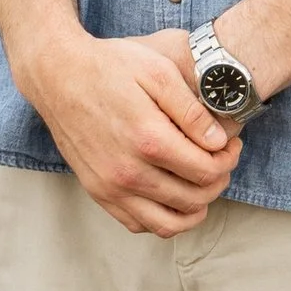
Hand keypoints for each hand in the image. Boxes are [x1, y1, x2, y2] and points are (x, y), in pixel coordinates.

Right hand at [19, 28, 241, 234]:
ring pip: (169, 224)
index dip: (229, 159)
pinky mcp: (98, 193)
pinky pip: (139, 225)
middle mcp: (128, 172)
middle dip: (219, 180)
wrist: (58, 75)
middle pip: (194, 199)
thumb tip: (219, 141)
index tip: (232, 144)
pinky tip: (172, 194)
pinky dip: (163, 218)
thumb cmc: (110, 66)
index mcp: (148, 139)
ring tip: (202, 182)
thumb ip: (191, 109)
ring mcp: (111, 188)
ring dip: (196, 208)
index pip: (206, 171)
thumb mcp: (157, 70)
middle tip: (222, 159)